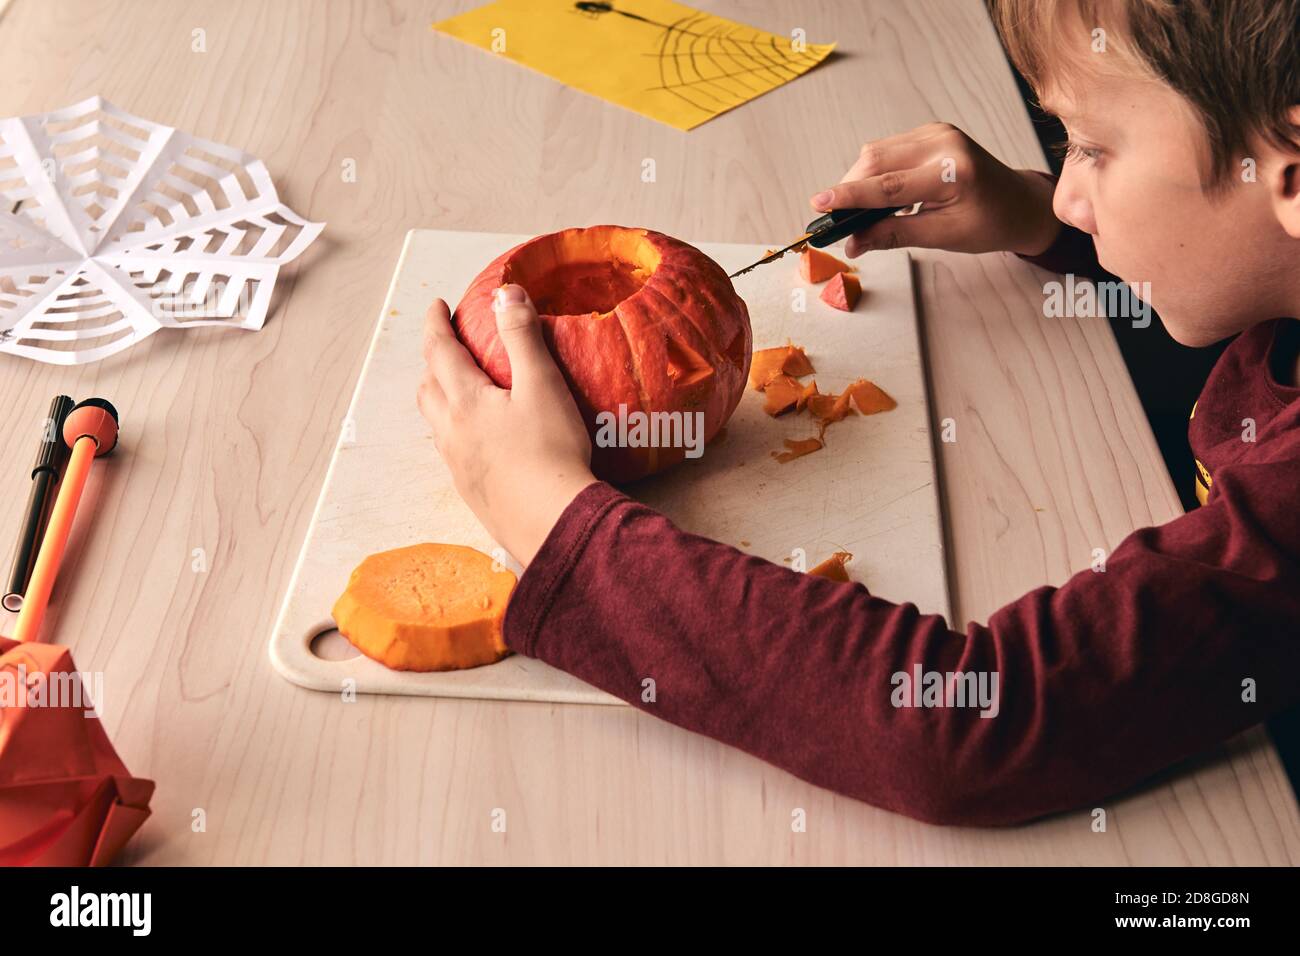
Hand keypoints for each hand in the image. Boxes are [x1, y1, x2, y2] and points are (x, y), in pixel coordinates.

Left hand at [417, 285, 596, 566]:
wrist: (550, 520)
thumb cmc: (550, 451)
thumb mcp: (542, 385)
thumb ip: (522, 336)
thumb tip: (505, 294)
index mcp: (465, 400)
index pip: (439, 351)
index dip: (436, 324)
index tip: (437, 306)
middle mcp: (451, 431)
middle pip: (428, 388)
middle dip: (433, 362)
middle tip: (446, 347)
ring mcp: (458, 464)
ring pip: (435, 422)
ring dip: (439, 398)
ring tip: (457, 391)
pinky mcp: (471, 490)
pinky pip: (451, 451)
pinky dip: (455, 431)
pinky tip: (478, 440)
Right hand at [809, 122, 1061, 257]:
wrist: (1018, 203)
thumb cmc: (989, 224)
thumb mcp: (943, 237)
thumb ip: (894, 235)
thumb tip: (854, 242)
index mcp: (953, 172)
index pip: (889, 185)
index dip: (850, 195)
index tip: (820, 203)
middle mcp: (944, 143)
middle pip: (876, 161)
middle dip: (850, 189)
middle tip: (835, 220)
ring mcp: (937, 132)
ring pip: (877, 152)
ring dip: (860, 181)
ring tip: (861, 212)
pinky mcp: (931, 132)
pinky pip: (889, 149)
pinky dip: (876, 172)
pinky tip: (881, 195)